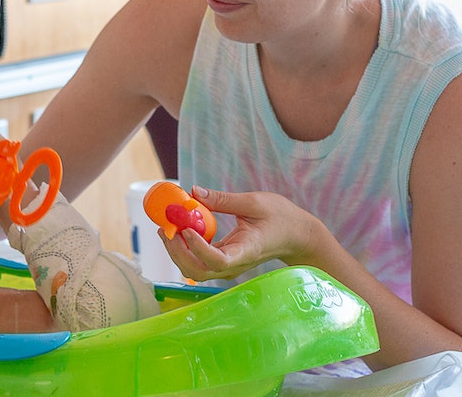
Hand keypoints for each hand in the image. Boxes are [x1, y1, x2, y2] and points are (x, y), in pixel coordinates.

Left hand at [160, 186, 318, 281]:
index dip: (198, 248)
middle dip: (177, 251)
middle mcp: (234, 265)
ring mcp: (228, 267)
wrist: (296, 236)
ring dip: (177, 252)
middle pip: (198, 270)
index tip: (185, 229)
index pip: (218, 260)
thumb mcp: (254, 202)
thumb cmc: (280, 218)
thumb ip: (222, 199)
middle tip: (166, 227)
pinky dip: (184, 249)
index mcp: (246, 251)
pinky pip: (199, 262)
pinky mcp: (224, 263)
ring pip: (195, 270)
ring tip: (168, 228)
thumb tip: (193, 191)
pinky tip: (179, 230)